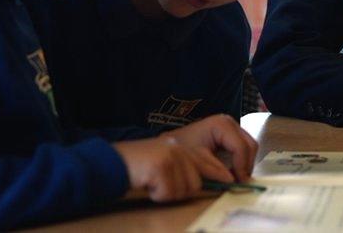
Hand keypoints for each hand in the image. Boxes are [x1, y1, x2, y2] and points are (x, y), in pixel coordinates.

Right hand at [112, 136, 233, 201]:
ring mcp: (170, 156)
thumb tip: (215, 180)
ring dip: (169, 193)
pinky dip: (158, 195)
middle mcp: (177, 149)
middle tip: (162, 187)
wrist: (110, 164)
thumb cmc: (137, 170)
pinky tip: (148, 186)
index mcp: (180, 147)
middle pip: (197, 180)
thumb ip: (185, 169)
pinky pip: (170, 192)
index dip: (220, 173)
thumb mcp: (164, 165)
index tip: (232, 180)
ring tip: (153, 184)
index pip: (207, 161)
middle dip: (183, 189)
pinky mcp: (161, 166)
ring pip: (186, 189)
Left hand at [163, 114, 258, 181]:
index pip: (241, 147)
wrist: (170, 145)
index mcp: (222, 125)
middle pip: (249, 146)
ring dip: (244, 164)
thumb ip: (217, 170)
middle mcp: (230, 122)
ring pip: (249, 148)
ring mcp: (232, 127)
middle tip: (239, 183)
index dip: (242, 166)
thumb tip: (233, 181)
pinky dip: (241, 161)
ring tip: (234, 179)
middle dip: (245, 166)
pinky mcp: (231, 135)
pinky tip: (232, 172)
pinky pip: (243, 149)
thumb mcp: (198, 161)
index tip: (239, 182)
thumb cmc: (181, 150)